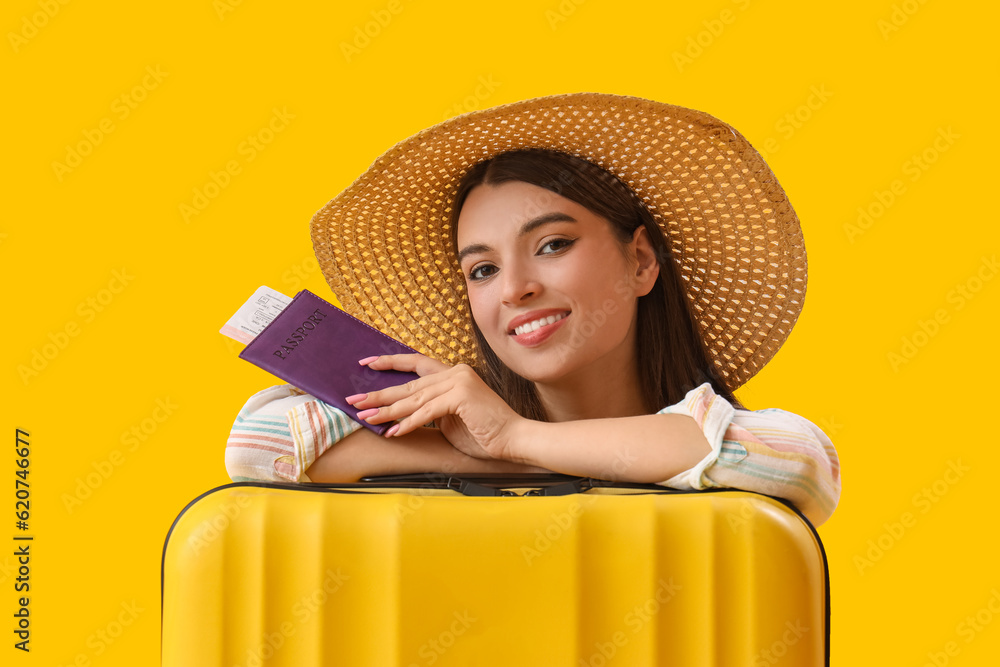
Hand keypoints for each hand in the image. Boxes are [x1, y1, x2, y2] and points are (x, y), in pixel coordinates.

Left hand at [346, 354, 523, 461]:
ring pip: (414, 398)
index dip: (390, 362)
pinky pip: (427, 411)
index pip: (416, 362)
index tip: (366, 364)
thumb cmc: (484, 433)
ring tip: (367, 418)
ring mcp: (459, 381)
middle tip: (355, 401)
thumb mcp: (449, 420)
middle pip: (409, 384)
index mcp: (452, 373)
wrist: (513, 439)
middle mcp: (454, 372)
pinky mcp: (461, 395)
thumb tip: (399, 416)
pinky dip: (409, 423)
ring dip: (388, 411)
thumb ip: (429, 411)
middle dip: (379, 394)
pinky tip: (394, 432)